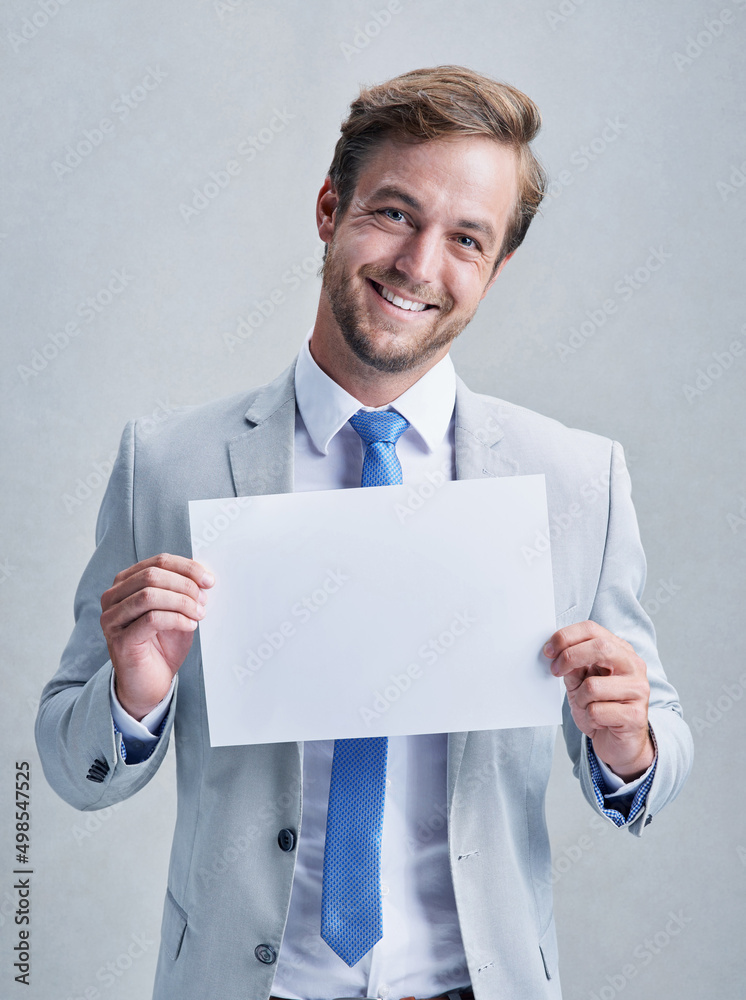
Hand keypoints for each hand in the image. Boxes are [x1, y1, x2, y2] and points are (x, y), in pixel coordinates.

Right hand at [100, 554, 213, 720]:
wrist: (150, 682)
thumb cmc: (162, 645)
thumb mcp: (177, 610)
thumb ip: (184, 590)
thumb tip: (204, 573)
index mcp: (126, 583)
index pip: (158, 562)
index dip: (187, 567)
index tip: (209, 580)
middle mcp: (113, 598)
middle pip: (152, 575)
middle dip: (185, 585)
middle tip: (203, 600)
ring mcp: (112, 619)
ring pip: (149, 595)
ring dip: (181, 602)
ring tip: (198, 614)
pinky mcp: (120, 639)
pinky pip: (152, 619)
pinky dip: (176, 619)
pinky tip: (189, 625)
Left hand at [544, 620, 654, 781]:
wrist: (619, 743)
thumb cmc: (599, 708)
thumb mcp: (580, 682)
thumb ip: (572, 665)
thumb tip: (556, 650)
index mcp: (620, 651)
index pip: (592, 629)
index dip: (566, 636)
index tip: (548, 650)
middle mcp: (633, 666)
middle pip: (600, 647)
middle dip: (569, 657)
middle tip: (555, 670)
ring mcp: (639, 690)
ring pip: (593, 686)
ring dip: (580, 699)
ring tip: (587, 706)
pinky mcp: (636, 715)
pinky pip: (597, 711)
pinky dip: (589, 718)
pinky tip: (598, 721)